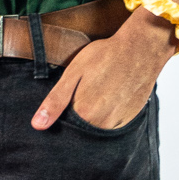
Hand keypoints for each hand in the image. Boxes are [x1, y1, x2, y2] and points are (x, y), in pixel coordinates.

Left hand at [31, 11, 174, 130]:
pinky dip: (107, 117)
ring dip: (92, 118)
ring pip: (97, 129)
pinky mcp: (130, 118)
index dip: (60, 117)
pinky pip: (112, 125)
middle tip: (83, 93)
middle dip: (77, 118)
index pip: (64, 127)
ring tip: (96, 94)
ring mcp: (118, 122)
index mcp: (84, 113)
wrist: (141, 49)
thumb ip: (55, 101)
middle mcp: (102, 123)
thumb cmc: (106, 56)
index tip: (65, 103)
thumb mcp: (74, 73)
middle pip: (81, 130)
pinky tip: (108, 98)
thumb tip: (37, 125)